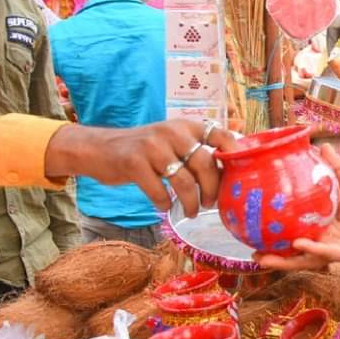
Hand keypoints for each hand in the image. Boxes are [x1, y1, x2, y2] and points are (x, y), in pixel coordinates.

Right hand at [44, 120, 239, 217]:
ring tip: (191, 212)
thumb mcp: (171, 141)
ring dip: (192, 203)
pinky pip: (160, 191)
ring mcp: (152, 147)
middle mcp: (171, 132)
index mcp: (185, 126)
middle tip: (210, 203)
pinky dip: (166, 204)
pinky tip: (165, 207)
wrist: (100, 149)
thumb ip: (195, 151)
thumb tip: (228, 172)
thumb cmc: (144, 151)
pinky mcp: (134, 163)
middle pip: (205, 163)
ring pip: (185, 182)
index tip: (239, 173)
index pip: (219, 134)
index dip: (234, 152)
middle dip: (212, 189)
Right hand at [255, 145, 339, 269]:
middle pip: (294, 252)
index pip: (294, 232)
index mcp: (321, 226)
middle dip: (274, 256)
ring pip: (305, 259)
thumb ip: (335, 166)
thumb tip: (321, 145)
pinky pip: (326, 253)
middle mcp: (323, 241)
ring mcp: (333, 250)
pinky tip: (299, 244)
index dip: (276, 234)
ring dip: (285, 260)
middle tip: (252, 252)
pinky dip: (312, 249)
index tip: (255, 229)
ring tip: (265, 257)